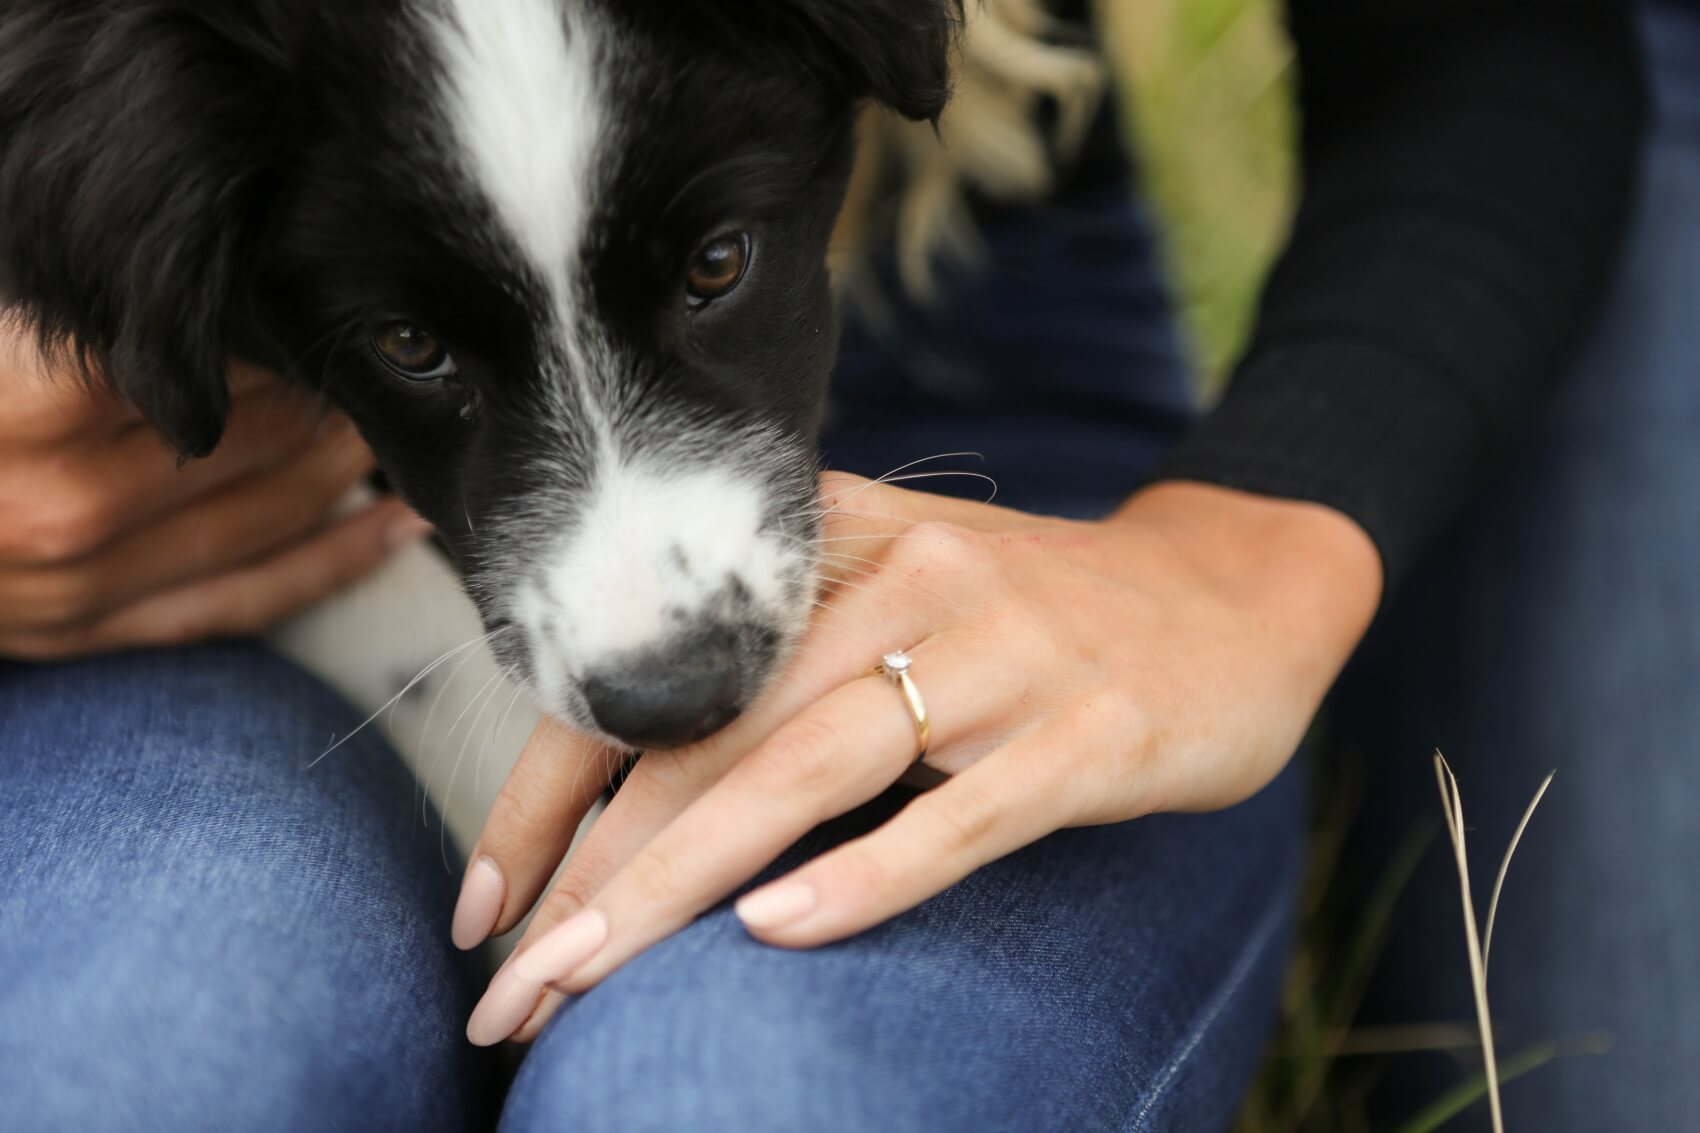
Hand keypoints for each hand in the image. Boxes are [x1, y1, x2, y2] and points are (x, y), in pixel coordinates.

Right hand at [0, 326, 429, 658]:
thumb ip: (83, 318)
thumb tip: (214, 274)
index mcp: (30, 408)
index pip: (214, 360)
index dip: (281, 327)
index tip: (322, 300)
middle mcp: (64, 506)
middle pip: (256, 436)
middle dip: (327, 393)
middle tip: (377, 355)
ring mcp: (80, 586)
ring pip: (269, 517)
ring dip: (347, 468)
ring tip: (393, 421)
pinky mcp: (89, 635)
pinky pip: (246, 602)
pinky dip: (336, 561)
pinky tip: (395, 524)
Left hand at [456, 472, 1381, 1045]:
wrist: (1226, 597)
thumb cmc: (1024, 625)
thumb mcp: (891, 605)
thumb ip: (773, 665)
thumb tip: (613, 798)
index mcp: (837, 541)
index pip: (659, 665)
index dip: (553, 785)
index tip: (486, 903)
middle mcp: (911, 574)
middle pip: (716, 729)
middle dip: (595, 871)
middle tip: (509, 991)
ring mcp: (1007, 650)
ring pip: (812, 767)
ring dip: (681, 885)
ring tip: (583, 985)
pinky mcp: (1093, 729)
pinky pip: (965, 810)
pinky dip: (869, 873)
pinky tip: (780, 935)